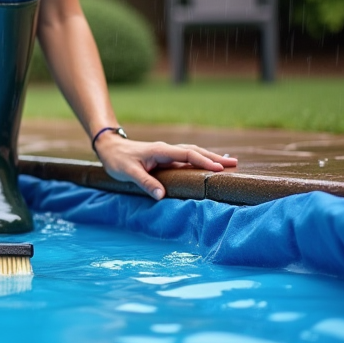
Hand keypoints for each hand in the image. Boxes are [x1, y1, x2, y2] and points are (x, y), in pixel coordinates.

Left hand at [93, 134, 237, 200]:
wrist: (108, 147)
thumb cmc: (117, 159)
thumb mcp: (128, 171)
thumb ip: (144, 182)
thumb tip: (161, 195)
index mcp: (161, 151)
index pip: (187, 154)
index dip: (203, 161)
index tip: (219, 169)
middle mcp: (166, 150)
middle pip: (195, 152)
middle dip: (214, 158)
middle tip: (235, 163)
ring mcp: (166, 154)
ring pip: (192, 154)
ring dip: (209, 158)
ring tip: (228, 163)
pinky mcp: (164, 159)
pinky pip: (186, 159)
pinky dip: (199, 161)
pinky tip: (206, 166)